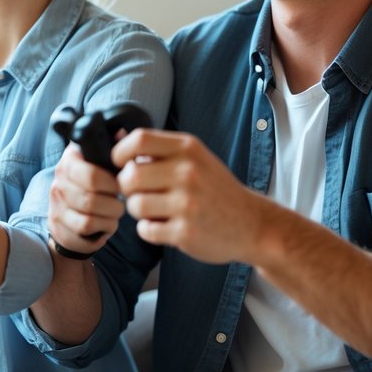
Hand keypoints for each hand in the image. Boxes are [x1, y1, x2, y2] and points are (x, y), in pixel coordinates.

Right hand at [47, 143, 125, 256]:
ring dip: (108, 217)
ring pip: (87, 218)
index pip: (90, 174)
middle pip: (90, 198)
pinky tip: (105, 224)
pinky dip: (101, 229)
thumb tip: (122, 130)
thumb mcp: (104, 164)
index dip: (110, 183)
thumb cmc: (96, 186)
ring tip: (114, 212)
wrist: (75, 212)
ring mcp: (55, 205)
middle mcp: (58, 181)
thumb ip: (113, 149)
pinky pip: (84, 232)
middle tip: (118, 201)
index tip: (119, 184)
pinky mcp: (57, 226)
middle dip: (112, 203)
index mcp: (70, 160)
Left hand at [114, 129, 275, 264]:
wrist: (252, 224)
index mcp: (188, 149)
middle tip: (138, 192)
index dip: (120, 152)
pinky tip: (164, 226)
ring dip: (138, 210)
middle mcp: (188, 173)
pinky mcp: (185, 232)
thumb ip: (162, 151)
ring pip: (135, 205)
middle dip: (126, 186)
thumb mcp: (197, 158)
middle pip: (129, 175)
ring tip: (154, 210)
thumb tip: (119, 143)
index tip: (121, 164)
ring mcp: (187, 204)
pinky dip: (149, 230)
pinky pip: (146, 230)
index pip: (139, 139)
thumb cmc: (216, 189)